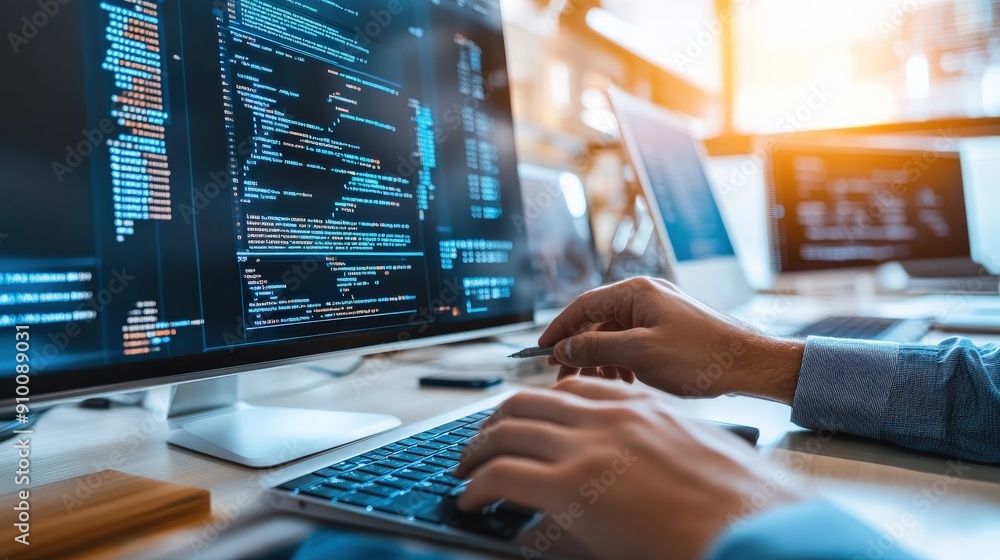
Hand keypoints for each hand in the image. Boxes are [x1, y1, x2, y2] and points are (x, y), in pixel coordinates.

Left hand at [455, 378, 805, 559]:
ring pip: (504, 431)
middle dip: (494, 422)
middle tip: (481, 444)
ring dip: (476, 450)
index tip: (522, 419)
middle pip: (524, 402)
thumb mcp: (689, 456)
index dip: (537, 404)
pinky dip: (477, 485)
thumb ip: (650, 448)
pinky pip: (500, 475)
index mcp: (638, 405)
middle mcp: (607, 416)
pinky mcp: (568, 486)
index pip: (571, 387)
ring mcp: (586, 447)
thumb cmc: (735, 501)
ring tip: (466, 470)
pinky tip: (472, 499)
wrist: (752, 526)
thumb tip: (625, 467)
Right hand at [539, 277, 804, 402]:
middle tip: (564, 375)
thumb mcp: (640, 354)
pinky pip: (633, 342)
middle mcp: (646, 296)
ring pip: (614, 334)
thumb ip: (597, 349)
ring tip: (597, 384)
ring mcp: (659, 311)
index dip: (559, 329)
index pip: (582, 305)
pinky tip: (623, 381)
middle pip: (597, 320)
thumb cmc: (702, 356)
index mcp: (636, 292)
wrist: (750, 364)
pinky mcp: (670, 329)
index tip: (541, 350)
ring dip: (601, 359)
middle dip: (579, 349)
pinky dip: (621, 361)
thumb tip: (564, 348)